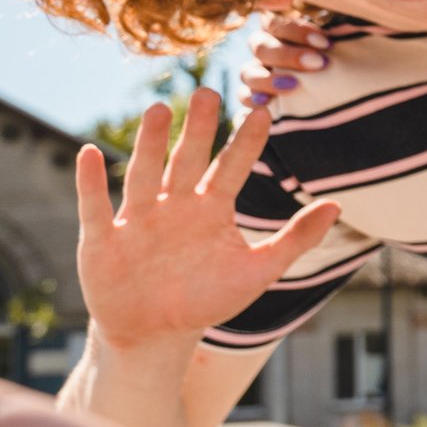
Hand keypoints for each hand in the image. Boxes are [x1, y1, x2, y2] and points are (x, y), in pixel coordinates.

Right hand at [75, 88, 340, 353]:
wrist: (155, 334)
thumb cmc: (207, 300)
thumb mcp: (258, 271)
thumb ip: (296, 239)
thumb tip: (338, 205)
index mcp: (211, 209)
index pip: (232, 168)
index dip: (246, 142)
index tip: (263, 111)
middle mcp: (175, 205)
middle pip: (187, 159)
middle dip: (198, 129)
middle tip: (208, 92)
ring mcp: (138, 218)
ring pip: (145, 174)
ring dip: (150, 144)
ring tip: (158, 109)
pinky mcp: (103, 239)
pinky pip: (96, 206)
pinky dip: (91, 182)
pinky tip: (89, 152)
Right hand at [239, 11, 331, 106]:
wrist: (341, 91)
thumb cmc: (337, 57)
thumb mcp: (336, 37)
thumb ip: (330, 15)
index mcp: (279, 29)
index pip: (276, 23)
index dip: (298, 31)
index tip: (327, 44)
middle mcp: (264, 49)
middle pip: (262, 47)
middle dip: (290, 56)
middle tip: (319, 64)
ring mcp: (256, 73)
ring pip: (249, 72)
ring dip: (270, 79)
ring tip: (295, 85)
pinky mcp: (254, 97)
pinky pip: (244, 97)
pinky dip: (253, 100)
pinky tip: (267, 103)